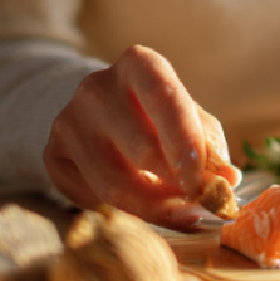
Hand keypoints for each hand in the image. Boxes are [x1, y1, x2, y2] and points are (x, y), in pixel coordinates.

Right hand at [43, 45, 241, 230]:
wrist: (101, 113)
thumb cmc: (158, 116)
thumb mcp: (188, 118)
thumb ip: (210, 146)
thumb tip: (227, 182)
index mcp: (139, 65)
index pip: (164, 98)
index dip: (186, 143)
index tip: (205, 182)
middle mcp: (97, 88)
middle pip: (142, 151)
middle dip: (176, 187)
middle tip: (202, 207)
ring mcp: (68, 121)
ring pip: (113, 185)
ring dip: (153, 209)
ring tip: (180, 215)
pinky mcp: (52, 154)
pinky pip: (90, 198)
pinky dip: (121, 212)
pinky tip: (136, 204)